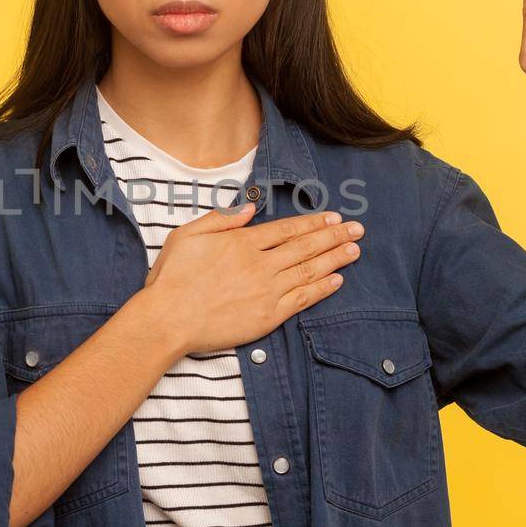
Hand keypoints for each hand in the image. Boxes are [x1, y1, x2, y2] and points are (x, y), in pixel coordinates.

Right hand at [142, 202, 363, 353]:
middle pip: (305, 246)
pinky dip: (322, 289)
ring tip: (355, 249)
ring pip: (309, 270)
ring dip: (335, 258)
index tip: (333, 218)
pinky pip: (302, 299)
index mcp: (242, 242)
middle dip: (334, 236)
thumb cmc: (172, 278)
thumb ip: (220, 218)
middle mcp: (260, 264)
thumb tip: (250, 207)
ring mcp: (266, 290)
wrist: (168, 319)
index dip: (313, 223)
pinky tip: (338, 280)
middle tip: (357, 229)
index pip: (287, 229)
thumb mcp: (188, 235)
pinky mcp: (268, 316)